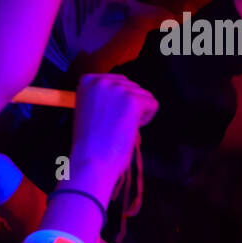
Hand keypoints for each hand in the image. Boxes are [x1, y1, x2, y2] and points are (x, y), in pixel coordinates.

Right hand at [66, 73, 157, 202]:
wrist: (91, 162)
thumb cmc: (90, 143)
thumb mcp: (90, 109)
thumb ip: (104, 95)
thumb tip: (124, 88)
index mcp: (87, 80)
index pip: (118, 82)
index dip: (118, 103)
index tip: (105, 119)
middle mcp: (101, 80)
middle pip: (132, 86)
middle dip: (129, 106)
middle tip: (113, 126)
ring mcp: (117, 89)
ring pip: (144, 95)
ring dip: (138, 113)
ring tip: (119, 128)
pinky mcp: (133, 100)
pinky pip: (153, 104)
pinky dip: (147, 119)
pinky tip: (130, 129)